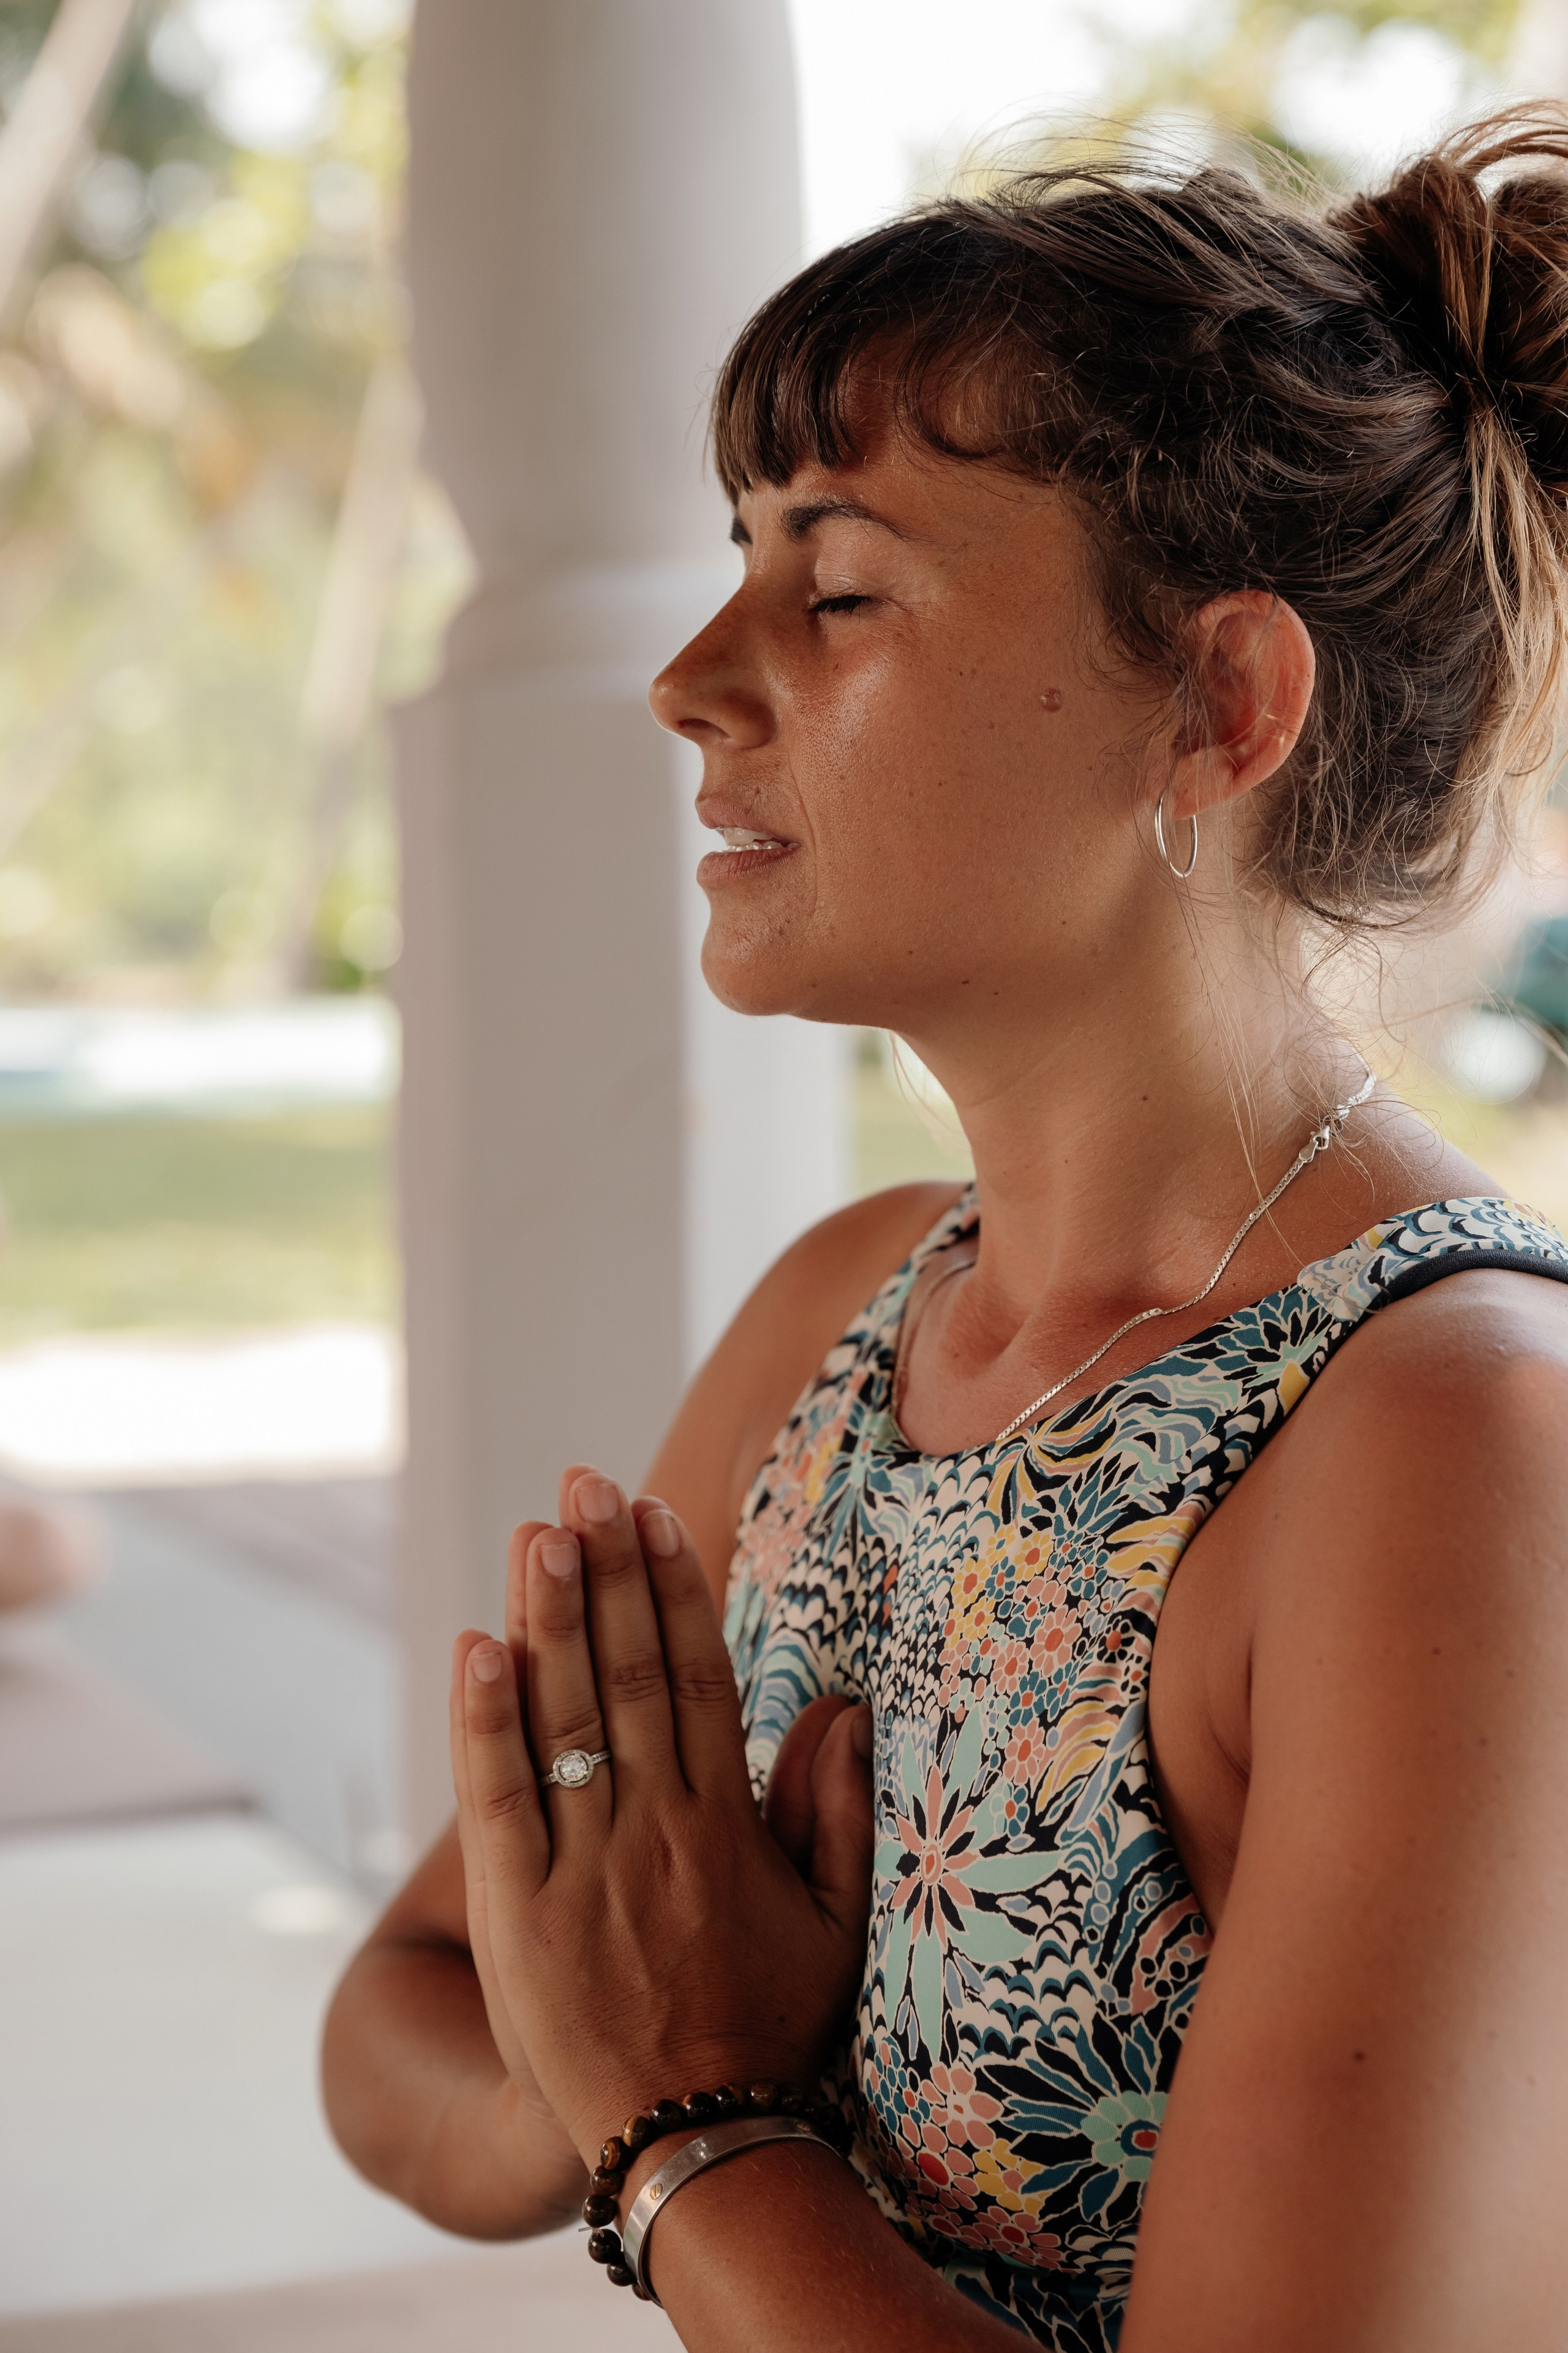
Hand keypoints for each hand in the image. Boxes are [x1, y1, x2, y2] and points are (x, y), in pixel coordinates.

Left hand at [448, 1467, 873, 2162]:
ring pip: (565, 1720)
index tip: (656, 1515)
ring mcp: (585, 1871)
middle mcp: (656, 1833)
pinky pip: (498, 1800)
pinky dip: (484, 1720)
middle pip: (628, 1676)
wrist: (689, 2142)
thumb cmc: (769, 2026)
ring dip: (549, 1618)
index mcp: (727, 1828)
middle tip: (587, 1482)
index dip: (676, 1590)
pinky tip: (478, 1645)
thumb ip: (837, 1814)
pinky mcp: (519, 1913)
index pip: (698, 1679)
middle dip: (608, 1571)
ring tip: (538, 1529)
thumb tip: (840, 1707)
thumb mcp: (834, 1926)